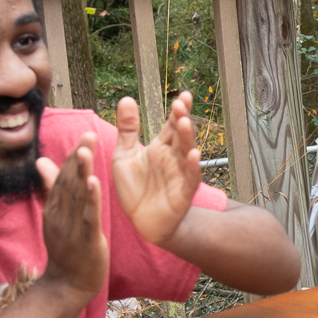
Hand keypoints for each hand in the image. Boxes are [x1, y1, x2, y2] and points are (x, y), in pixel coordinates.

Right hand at [36, 133, 108, 301]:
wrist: (68, 286)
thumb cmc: (67, 250)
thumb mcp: (56, 217)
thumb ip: (52, 190)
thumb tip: (42, 162)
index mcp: (55, 208)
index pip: (62, 178)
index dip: (72, 157)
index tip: (84, 136)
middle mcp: (60, 215)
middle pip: (68, 182)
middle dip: (78, 158)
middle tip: (88, 134)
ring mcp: (71, 228)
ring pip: (76, 197)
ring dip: (81, 172)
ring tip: (86, 151)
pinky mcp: (85, 241)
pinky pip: (88, 217)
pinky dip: (90, 200)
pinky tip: (94, 183)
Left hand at [110, 92, 203, 245]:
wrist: (141, 223)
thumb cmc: (135, 189)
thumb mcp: (124, 155)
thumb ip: (127, 129)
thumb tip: (127, 98)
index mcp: (160, 148)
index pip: (171, 125)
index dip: (177, 111)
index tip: (182, 95)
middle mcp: (173, 159)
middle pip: (180, 135)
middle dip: (181, 119)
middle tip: (181, 103)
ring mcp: (179, 175)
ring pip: (186, 153)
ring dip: (188, 138)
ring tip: (185, 122)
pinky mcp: (182, 194)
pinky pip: (190, 179)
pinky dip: (192, 167)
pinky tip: (193, 155)